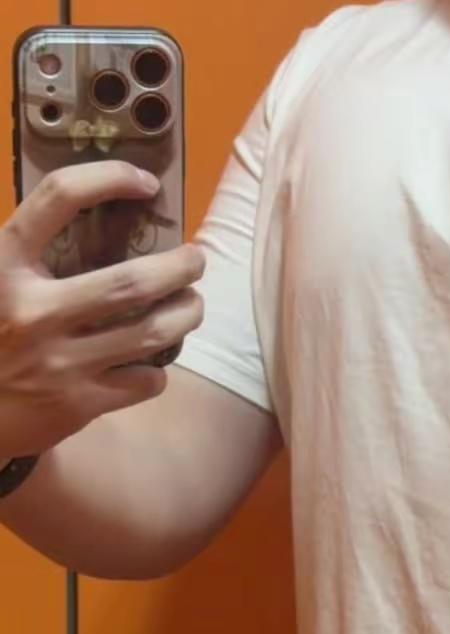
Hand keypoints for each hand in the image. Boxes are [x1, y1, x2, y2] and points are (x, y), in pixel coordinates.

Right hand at [0, 161, 204, 458]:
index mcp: (4, 265)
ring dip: (186, 315)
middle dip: (179, 268)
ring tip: (192, 306)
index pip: (58, 199)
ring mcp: (59, 361)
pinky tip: (152, 362)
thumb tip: (100, 217)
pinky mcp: (79, 403)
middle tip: (195, 261)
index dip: (108, 179)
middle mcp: (33, 311)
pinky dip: (158, 370)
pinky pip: (145, 381)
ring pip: (151, 333)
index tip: (146, 182)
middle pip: (131, 282)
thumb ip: (32, 256)